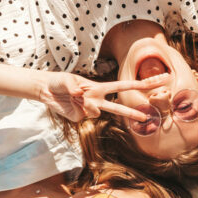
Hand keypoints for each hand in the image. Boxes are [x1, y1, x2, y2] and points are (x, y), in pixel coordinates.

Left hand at [38, 71, 167, 122]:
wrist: (46, 91)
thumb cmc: (60, 81)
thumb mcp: (67, 79)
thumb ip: (75, 87)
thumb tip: (80, 96)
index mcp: (98, 87)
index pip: (121, 86)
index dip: (136, 85)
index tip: (150, 83)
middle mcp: (96, 99)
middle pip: (118, 108)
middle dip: (132, 113)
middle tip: (146, 118)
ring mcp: (88, 110)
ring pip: (97, 112)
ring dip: (87, 103)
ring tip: (74, 97)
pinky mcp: (80, 118)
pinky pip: (83, 115)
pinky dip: (76, 108)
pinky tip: (70, 104)